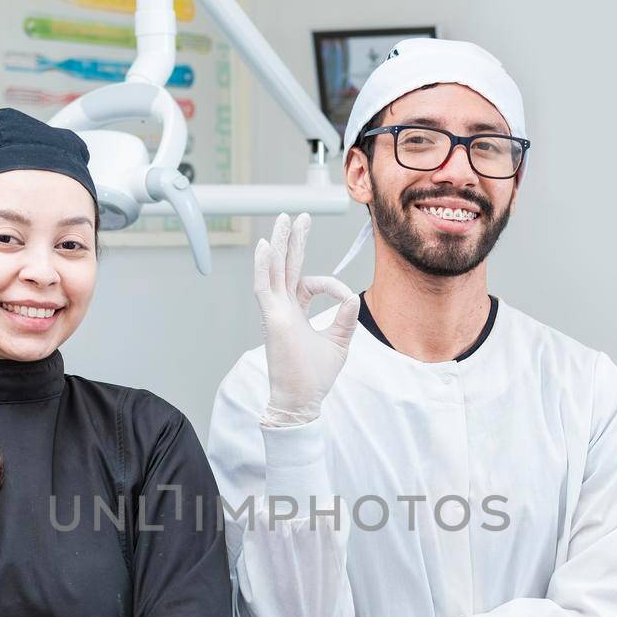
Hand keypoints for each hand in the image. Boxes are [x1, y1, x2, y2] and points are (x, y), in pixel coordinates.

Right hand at [253, 213, 360, 426]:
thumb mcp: (339, 343)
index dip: (331, 285)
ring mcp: (275, 312)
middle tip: (298, 216)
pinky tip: (267, 246)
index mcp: (295, 312)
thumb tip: (353, 296)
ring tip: (284, 220)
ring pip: (275, 270)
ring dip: (280, 244)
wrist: (301, 400)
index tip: (346, 297)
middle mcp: (282, 308)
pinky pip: (264, 286)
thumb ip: (345, 319)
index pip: (310, 284)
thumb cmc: (315, 377)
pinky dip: (264, 266)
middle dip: (293, 240)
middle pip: (286, 266)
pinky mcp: (272, 319)